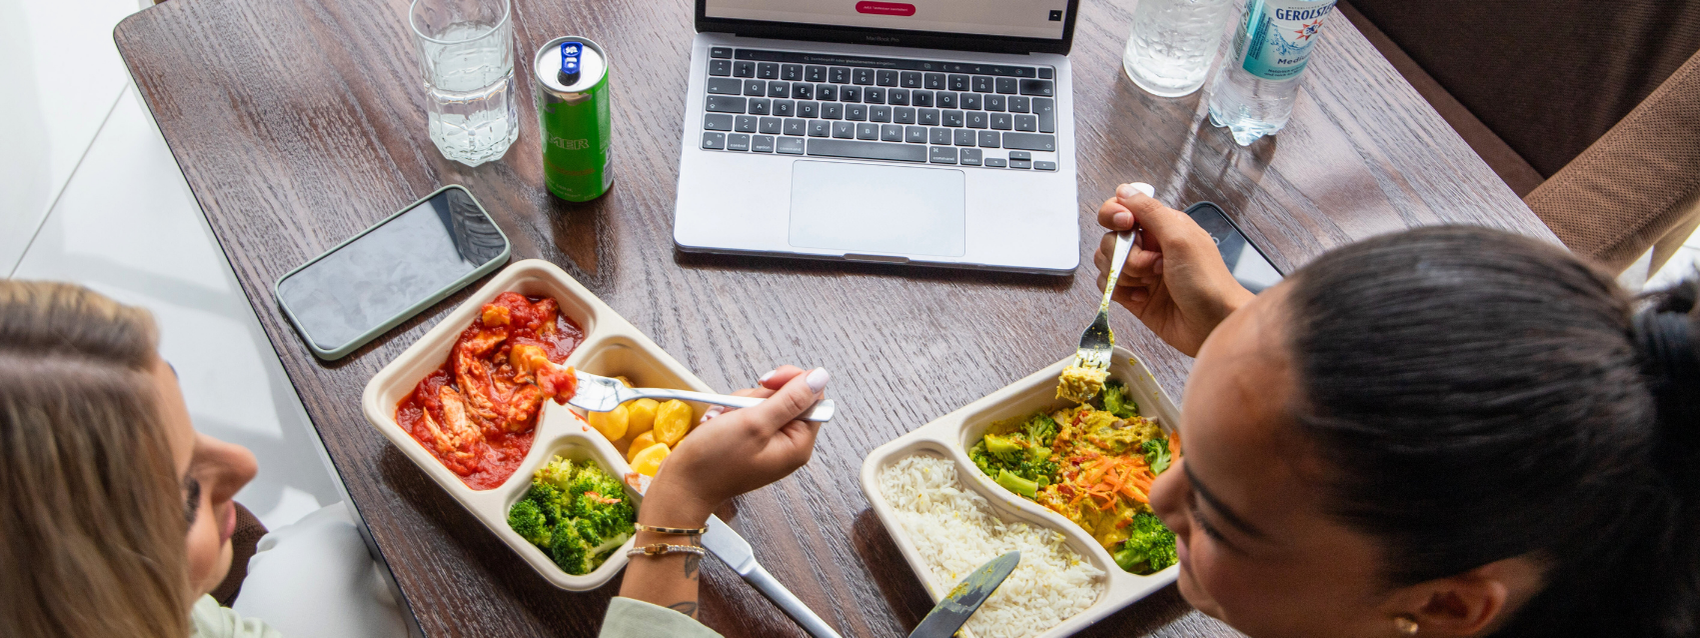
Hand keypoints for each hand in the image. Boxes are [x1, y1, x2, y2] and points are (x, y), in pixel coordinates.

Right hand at [640, 366, 828, 526]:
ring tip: (723, 420)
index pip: (812, 396)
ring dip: (739, 403)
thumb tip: (820, 375)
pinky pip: (747, 412)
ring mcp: (769, 443)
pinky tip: (718, 424)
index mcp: (798, 443)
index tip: (765, 382)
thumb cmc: (715, 461)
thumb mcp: (754, 423)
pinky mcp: (751, 441)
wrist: (682, 485)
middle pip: (785, 397)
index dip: (790, 382)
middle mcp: (788, 444)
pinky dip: (730, 412)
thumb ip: (790, 399)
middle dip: (756, 397)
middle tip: (737, 411)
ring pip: (762, 401)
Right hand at [1095, 184, 1255, 356]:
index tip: (1125, 226)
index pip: (1122, 209)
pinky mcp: (1133, 296)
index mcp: (1162, 226)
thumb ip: (1150, 211)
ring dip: (1124, 275)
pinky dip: (1120, 292)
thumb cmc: (1208, 282)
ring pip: (1106, 263)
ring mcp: (1140, 272)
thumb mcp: (1181, 238)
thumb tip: (1124, 190)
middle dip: (1125, 255)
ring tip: (1150, 284)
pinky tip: (1142, 298)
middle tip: (1154, 266)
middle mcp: (1149, 247)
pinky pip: (1107, 287)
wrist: (1215, 325)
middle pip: (1110, 239)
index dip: (1115, 216)